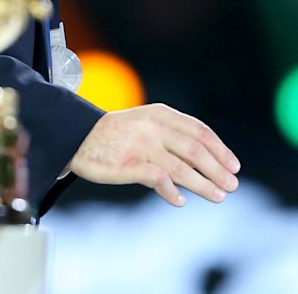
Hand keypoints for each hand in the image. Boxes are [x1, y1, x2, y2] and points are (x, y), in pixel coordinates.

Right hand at [69, 103, 239, 205]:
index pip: (199, 131)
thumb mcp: (147, 124)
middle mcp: (153, 126)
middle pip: (195, 150)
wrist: (79, 136)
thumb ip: (173, 137)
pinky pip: (157, 179)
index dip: (220, 149)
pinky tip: (180, 200)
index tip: (234, 166)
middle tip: (233, 186)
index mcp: (161, 114)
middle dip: (217, 169)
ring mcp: (140, 144)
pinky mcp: (127, 164)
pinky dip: (171, 191)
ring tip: (218, 196)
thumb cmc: (119, 134)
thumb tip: (208, 161)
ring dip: (203, 184)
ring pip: (180, 167)